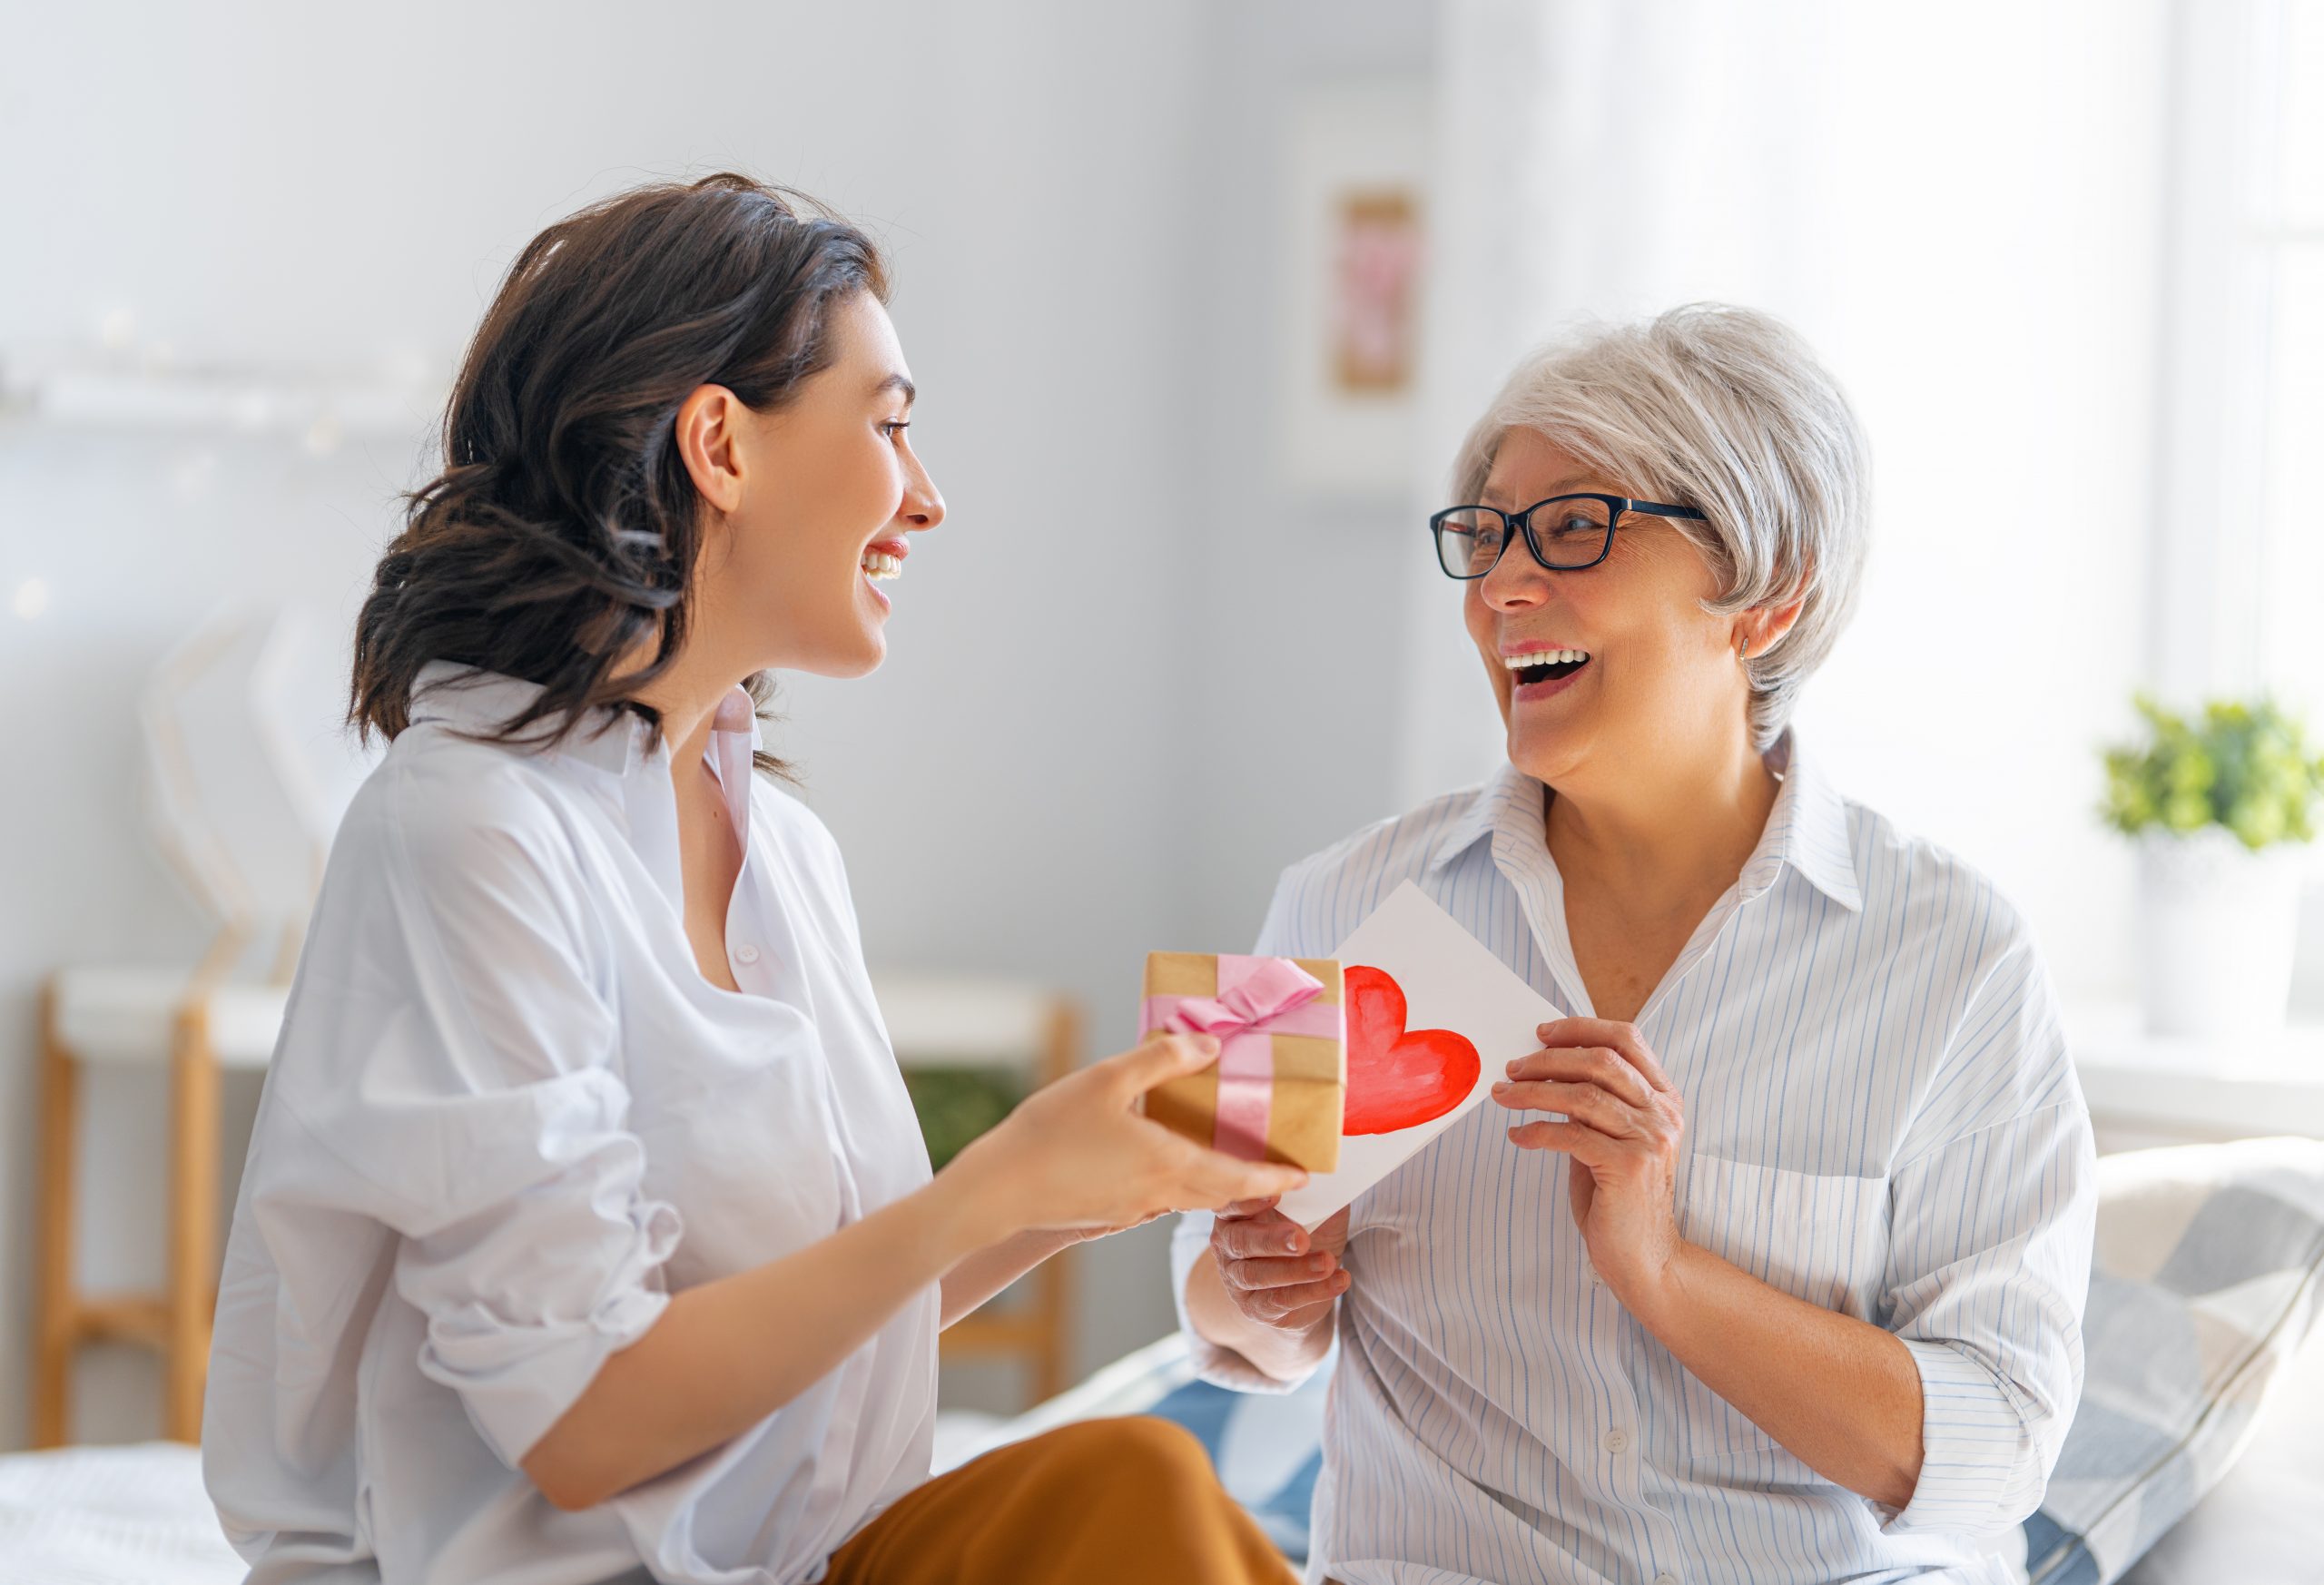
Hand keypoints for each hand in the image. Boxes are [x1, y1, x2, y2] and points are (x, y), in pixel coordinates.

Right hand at [944, 1033, 1308, 1245]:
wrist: (998, 1192)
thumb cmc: (1051, 1133)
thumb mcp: (1108, 1079)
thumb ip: (1162, 1059)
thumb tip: (1209, 1045)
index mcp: (1169, 1163)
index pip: (1239, 1178)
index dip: (1273, 1178)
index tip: (1301, 1175)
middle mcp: (1158, 1194)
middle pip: (1219, 1196)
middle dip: (1250, 1186)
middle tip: (1272, 1172)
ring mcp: (1131, 1210)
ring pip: (1187, 1201)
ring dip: (1215, 1188)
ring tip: (1225, 1165)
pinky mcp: (1106, 1214)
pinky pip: (1156, 1202)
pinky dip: (1176, 1188)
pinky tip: (1161, 1166)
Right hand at [1208, 1199, 1350, 1333]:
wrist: (1306, 1288)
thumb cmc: (1308, 1236)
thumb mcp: (1312, 1210)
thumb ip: (1315, 1191)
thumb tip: (1335, 1172)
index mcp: (1236, 1212)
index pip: (1231, 1204)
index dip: (1249, 1200)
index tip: (1276, 1193)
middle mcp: (1228, 1244)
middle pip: (1240, 1241)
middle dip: (1271, 1240)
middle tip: (1301, 1238)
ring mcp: (1237, 1279)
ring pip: (1257, 1275)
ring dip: (1295, 1270)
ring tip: (1326, 1263)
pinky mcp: (1255, 1307)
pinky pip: (1279, 1301)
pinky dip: (1311, 1292)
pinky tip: (1338, 1280)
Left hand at [1492, 1018, 1686, 1306]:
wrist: (1646, 1259)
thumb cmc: (1619, 1199)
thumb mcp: (1611, 1140)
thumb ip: (1594, 1105)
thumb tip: (1545, 1071)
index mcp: (1664, 1098)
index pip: (1627, 1039)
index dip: (1581, 1028)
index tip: (1541, 1032)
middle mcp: (1662, 1113)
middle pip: (1600, 1061)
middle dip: (1548, 1059)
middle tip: (1512, 1067)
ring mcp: (1649, 1139)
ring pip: (1583, 1095)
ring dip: (1534, 1091)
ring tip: (1503, 1094)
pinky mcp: (1628, 1166)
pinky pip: (1571, 1135)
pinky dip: (1536, 1131)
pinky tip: (1517, 1135)